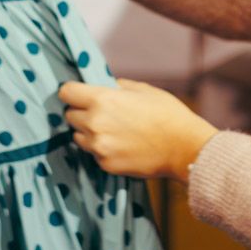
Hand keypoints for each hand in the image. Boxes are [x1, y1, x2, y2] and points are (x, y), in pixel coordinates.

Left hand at [58, 79, 218, 182]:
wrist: (184, 148)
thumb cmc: (167, 114)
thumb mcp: (143, 89)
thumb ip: (117, 86)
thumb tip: (103, 85)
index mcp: (102, 100)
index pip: (66, 92)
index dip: (72, 91)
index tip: (79, 94)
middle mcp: (95, 123)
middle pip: (70, 115)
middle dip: (82, 112)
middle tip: (102, 113)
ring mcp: (99, 147)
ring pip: (79, 136)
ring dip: (89, 132)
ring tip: (113, 130)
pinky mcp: (105, 164)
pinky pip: (94, 153)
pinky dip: (102, 149)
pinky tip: (122, 145)